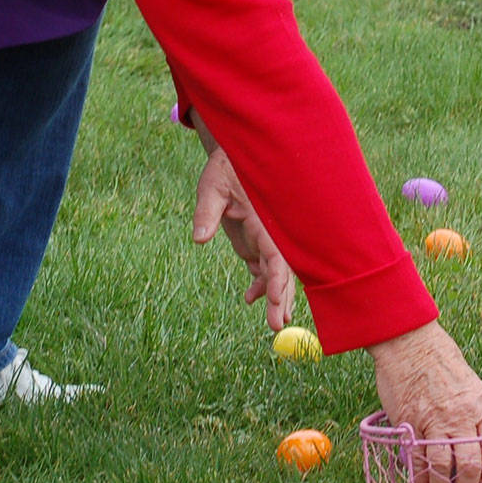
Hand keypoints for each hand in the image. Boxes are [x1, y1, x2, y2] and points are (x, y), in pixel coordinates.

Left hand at [190, 138, 294, 330]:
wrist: (233, 157)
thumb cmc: (225, 168)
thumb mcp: (212, 187)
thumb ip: (207, 213)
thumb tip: (199, 239)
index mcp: (266, 221)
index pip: (278, 256)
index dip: (278, 280)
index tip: (275, 302)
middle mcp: (270, 233)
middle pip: (282, 270)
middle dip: (281, 297)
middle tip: (277, 325)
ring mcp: (265, 239)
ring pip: (276, 272)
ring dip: (274, 295)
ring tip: (274, 321)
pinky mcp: (256, 241)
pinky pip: (264, 268)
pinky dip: (260, 285)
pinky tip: (249, 298)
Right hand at [369, 322, 481, 482]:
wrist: (410, 343)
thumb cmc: (441, 360)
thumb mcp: (471, 385)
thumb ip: (477, 416)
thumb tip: (479, 448)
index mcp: (480, 406)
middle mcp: (460, 416)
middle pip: (470, 466)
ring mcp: (433, 421)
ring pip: (443, 468)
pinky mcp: (410, 424)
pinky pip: (417, 460)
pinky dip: (421, 480)